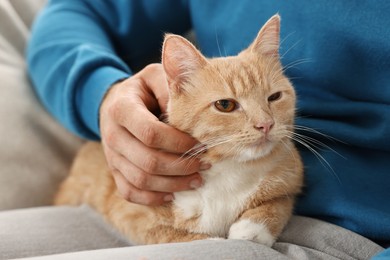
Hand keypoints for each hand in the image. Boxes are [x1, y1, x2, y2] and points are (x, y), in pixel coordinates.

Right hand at [99, 64, 208, 205]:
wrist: (114, 103)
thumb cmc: (142, 90)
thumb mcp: (154, 76)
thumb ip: (171, 86)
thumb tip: (194, 108)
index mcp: (121, 109)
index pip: (151, 134)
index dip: (178, 143)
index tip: (200, 144)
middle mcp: (112, 135)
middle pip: (148, 161)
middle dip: (181, 167)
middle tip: (204, 164)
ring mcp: (111, 156)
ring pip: (141, 180)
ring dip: (172, 184)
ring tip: (196, 180)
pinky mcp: (114, 170)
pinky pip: (130, 192)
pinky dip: (152, 198)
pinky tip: (173, 194)